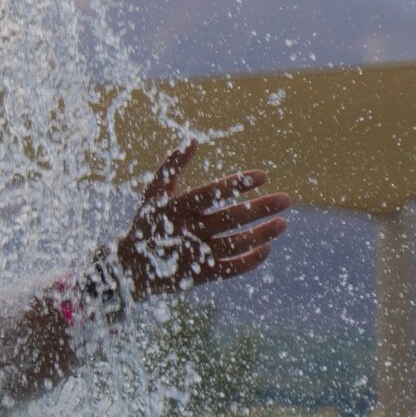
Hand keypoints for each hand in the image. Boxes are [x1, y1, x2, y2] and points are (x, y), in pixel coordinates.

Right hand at [112, 144, 290, 299]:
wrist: (129, 267)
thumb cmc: (148, 223)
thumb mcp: (153, 195)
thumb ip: (171, 168)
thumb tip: (192, 140)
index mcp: (173, 209)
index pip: (209, 193)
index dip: (236, 184)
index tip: (263, 175)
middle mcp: (184, 232)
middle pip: (228, 218)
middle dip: (259, 208)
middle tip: (286, 199)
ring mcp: (193, 255)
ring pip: (234, 244)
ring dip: (261, 234)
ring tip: (283, 223)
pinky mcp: (199, 275)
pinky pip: (231, 268)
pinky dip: (251, 260)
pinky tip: (267, 247)